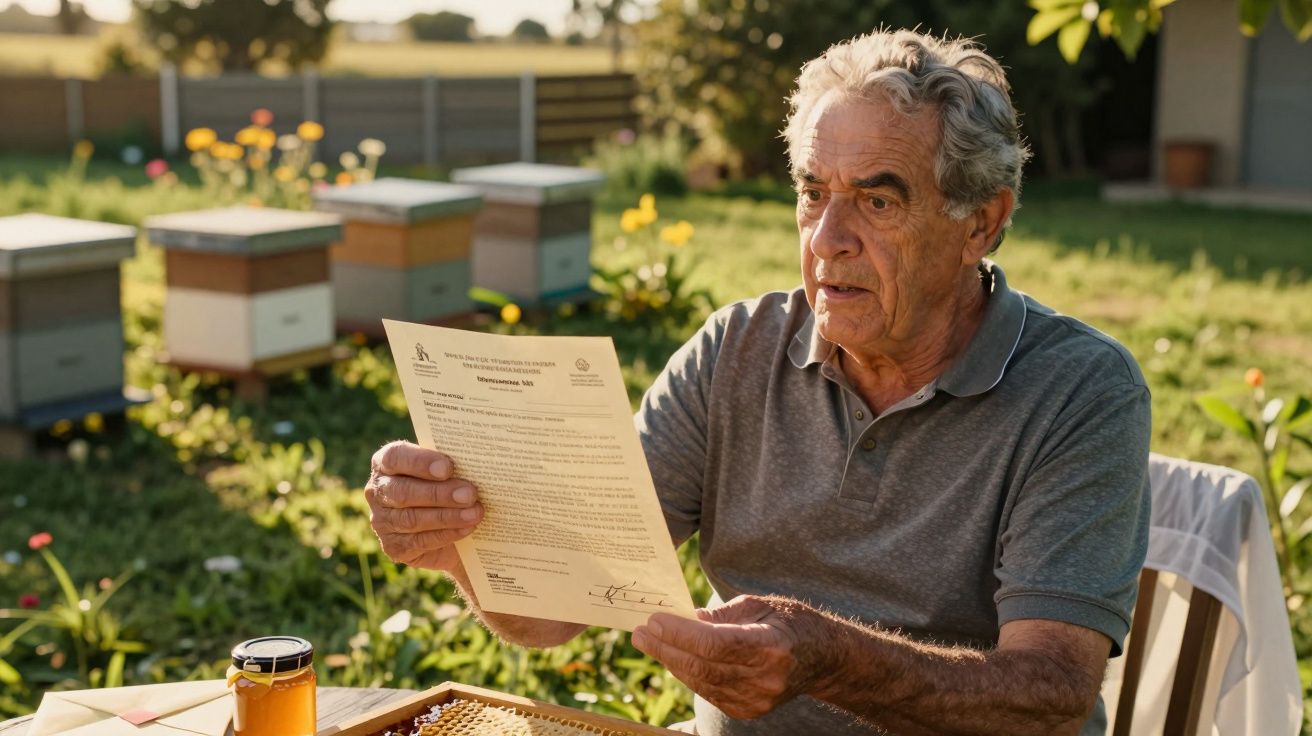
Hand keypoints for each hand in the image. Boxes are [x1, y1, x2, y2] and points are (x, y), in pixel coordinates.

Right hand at [365, 440, 482, 572]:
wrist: (449, 530)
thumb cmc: (448, 487)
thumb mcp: (447, 471)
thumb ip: (451, 465)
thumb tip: (474, 464)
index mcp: (385, 463)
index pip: (394, 457)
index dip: (420, 462)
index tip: (448, 468)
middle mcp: (377, 491)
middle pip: (403, 492)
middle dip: (439, 493)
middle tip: (469, 494)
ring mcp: (382, 521)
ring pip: (412, 519)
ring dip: (447, 516)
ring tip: (474, 513)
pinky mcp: (393, 547)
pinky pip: (419, 541)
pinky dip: (446, 534)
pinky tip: (467, 528)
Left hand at [631, 595, 832, 719]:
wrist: (822, 658)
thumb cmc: (788, 623)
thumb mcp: (758, 605)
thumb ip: (720, 615)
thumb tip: (684, 619)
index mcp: (771, 646)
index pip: (715, 644)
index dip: (680, 633)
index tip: (654, 620)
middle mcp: (765, 679)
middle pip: (703, 666)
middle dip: (666, 647)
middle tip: (640, 632)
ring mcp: (757, 700)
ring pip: (701, 682)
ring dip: (671, 660)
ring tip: (649, 641)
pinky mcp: (748, 710)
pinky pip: (708, 691)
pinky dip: (687, 673)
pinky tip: (672, 656)